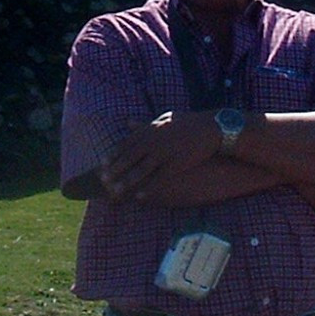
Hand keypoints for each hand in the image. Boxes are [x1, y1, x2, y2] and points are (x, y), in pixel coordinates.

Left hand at [99, 111, 219, 200]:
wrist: (212, 128)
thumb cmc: (188, 123)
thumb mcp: (164, 119)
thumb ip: (144, 124)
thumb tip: (127, 123)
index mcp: (151, 130)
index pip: (127, 144)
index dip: (114, 155)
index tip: (102, 165)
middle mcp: (155, 141)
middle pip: (130, 158)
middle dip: (115, 170)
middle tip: (102, 181)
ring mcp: (165, 153)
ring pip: (141, 170)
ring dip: (126, 182)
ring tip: (115, 192)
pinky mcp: (176, 164)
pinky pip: (158, 179)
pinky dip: (148, 188)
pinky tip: (139, 196)